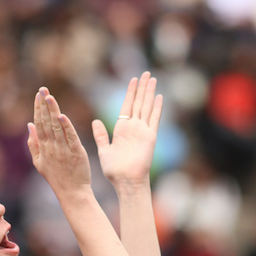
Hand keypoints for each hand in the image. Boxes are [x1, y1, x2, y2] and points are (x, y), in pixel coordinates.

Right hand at [26, 87, 91, 199]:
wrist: (71, 192)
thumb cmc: (56, 177)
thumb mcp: (39, 162)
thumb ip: (33, 143)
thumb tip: (29, 124)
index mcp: (43, 148)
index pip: (39, 124)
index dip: (38, 108)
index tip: (38, 95)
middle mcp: (52, 147)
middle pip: (46, 123)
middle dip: (43, 105)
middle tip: (42, 89)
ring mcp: (63, 150)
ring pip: (56, 127)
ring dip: (53, 111)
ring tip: (49, 97)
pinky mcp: (76, 153)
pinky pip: (70, 138)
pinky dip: (66, 126)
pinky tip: (62, 115)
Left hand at [92, 72, 162, 189]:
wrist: (126, 181)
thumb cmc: (114, 170)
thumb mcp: (104, 150)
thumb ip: (101, 135)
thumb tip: (95, 121)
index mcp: (122, 129)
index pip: (127, 106)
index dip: (130, 92)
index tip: (133, 80)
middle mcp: (133, 127)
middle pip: (138, 102)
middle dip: (141, 87)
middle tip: (145, 73)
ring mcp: (142, 131)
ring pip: (146, 106)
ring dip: (149, 93)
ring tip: (152, 78)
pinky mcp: (150, 137)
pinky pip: (154, 119)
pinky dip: (157, 108)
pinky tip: (159, 96)